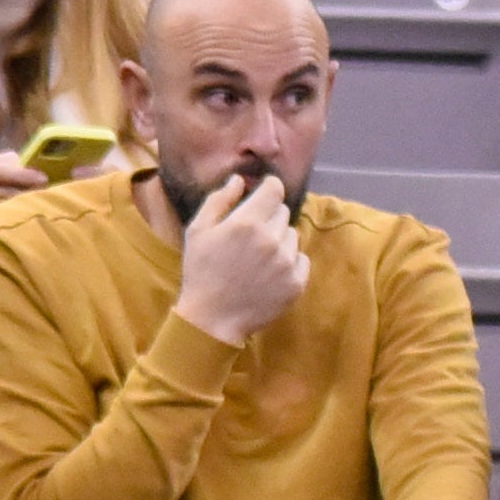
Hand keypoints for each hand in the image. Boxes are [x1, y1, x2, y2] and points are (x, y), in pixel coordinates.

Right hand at [167, 167, 309, 344]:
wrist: (212, 319)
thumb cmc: (201, 272)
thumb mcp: (198, 231)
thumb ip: (219, 200)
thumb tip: (240, 180)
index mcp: (246, 223)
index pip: (275, 189)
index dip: (269, 189)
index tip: (262, 196)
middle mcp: (271, 239)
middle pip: (283, 212)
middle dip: (269, 217)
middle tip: (251, 236)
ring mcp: (286, 262)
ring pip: (292, 235)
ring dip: (279, 240)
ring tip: (258, 258)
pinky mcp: (297, 282)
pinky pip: (301, 258)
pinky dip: (289, 262)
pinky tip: (269, 273)